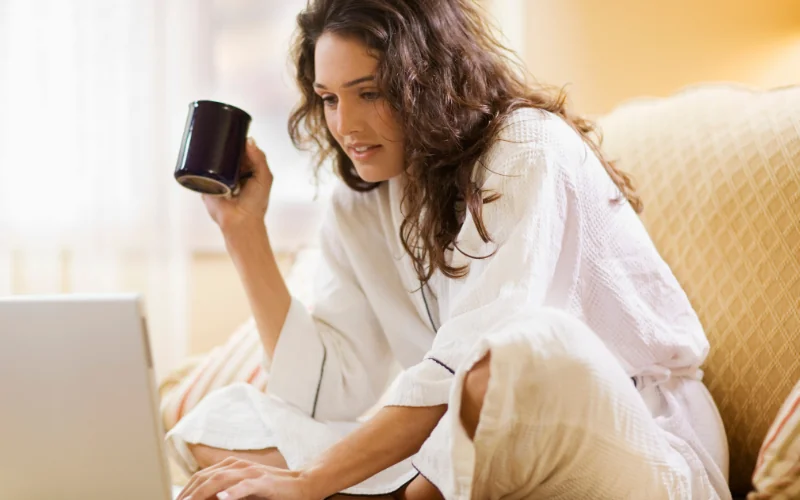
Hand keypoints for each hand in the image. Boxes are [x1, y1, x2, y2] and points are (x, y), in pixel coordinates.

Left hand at [176, 457, 316, 499]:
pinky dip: (232, 492)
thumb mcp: (244, 491)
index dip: (185, 491)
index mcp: (231, 466)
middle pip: (205, 478)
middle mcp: (238, 466)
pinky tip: (221, 498)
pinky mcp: (263, 481)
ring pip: (219, 480)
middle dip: (188, 494)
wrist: (301, 485)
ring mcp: (250, 472)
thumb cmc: (271, 491)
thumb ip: (224, 493)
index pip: (200, 477)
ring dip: (201, 494)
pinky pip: (244, 486)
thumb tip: (208, 499)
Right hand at [203, 138, 272, 232]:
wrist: (240, 220)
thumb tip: (249, 140)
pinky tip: (197, 153)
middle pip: (226, 151)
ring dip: (210, 150)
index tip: (233, 129)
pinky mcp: (206, 183)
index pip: (241, 149)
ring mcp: (219, 176)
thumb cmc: (255, 203)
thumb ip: (259, 159)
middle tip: (219, 133)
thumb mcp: (264, 178)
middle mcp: (233, 171)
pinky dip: (198, 162)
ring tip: (207, 140)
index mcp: (247, 168)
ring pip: (212, 159)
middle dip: (222, 142)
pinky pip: (200, 170)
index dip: (238, 140)